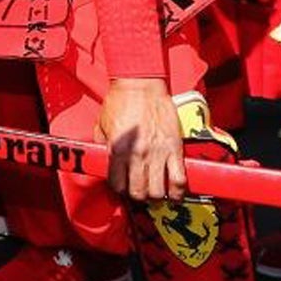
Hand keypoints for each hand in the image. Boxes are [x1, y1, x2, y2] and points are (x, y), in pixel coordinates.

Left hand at [96, 78, 186, 201]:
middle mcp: (137, 155)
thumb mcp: (101, 124)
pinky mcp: (174, 149)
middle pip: (139, 192)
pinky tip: (175, 192)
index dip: (119, 189)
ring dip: (156, 195)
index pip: (117, 185)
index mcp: (117, 150)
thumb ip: (103, 146)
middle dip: (138, 196)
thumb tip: (104, 162)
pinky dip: (177, 191)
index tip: (122, 187)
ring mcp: (157, 153)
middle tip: (140, 190)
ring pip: (159, 191)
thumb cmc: (120, 101)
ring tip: (156, 189)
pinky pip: (179, 179)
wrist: (141, 85)